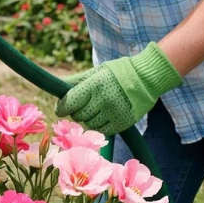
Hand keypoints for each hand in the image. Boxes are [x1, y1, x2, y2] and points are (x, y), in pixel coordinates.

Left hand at [55, 43, 181, 135]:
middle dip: (77, 111)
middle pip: (78, 115)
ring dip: (89, 118)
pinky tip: (105, 116)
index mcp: (94, 85)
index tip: (61, 108)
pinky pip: (103, 130)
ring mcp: (114, 113)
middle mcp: (103, 100)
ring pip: (90, 124)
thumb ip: (76, 81)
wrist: (147, 78)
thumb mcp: (96, 72)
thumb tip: (56, 84)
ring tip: (97, 109)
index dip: (62, 107)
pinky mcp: (123, 122)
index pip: (69, 103)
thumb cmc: (117, 73)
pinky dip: (101, 125)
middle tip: (83, 105)